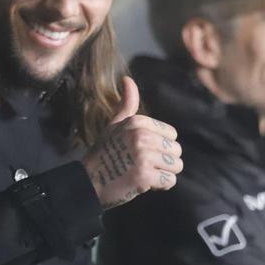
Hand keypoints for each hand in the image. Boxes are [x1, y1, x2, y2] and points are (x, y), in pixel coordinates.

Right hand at [82, 76, 182, 209]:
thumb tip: (127, 79)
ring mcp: (143, 156)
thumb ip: (126, 105)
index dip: (160, 147)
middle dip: (164, 162)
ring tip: (145, 174)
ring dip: (164, 174)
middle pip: (176, 150)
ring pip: (176, 166)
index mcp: (137, 122)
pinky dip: (161, 186)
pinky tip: (146, 185)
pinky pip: (170, 181)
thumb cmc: (103, 154)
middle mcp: (141, 136)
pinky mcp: (145, 176)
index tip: (142, 153)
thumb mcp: (113, 126)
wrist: (87, 182)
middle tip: (143, 166)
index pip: (171, 134)